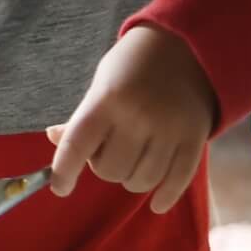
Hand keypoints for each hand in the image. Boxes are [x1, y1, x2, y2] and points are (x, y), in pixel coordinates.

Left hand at [48, 27, 216, 213]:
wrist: (187, 47)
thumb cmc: (133, 68)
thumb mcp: (100, 85)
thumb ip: (82, 118)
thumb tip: (55, 139)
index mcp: (105, 100)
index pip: (76, 146)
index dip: (63, 172)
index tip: (59, 188)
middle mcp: (137, 116)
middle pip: (109, 170)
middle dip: (103, 167)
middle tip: (110, 150)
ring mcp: (169, 130)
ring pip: (140, 181)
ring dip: (131, 179)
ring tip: (133, 159)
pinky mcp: (195, 140)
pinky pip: (176, 181)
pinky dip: (164, 196)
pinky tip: (156, 203)